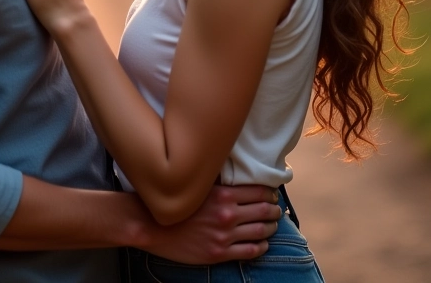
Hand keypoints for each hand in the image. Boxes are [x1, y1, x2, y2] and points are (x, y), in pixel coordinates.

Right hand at [141, 185, 280, 263]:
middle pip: (264, 211)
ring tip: (272, 225)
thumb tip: (238, 178)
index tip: (272, 194)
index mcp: (223, 195)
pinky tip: (262, 243)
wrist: (154, 227)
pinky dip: (261, 246)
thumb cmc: (175, 202)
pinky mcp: (220, 253)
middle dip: (274, 210)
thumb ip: (220, 184)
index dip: (270, 193)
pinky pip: (250, 251)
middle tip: (276, 209)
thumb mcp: (198, 186)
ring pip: (261, 231)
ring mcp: (225, 235)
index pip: (258, 192)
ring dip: (271, 227)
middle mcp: (227, 215)